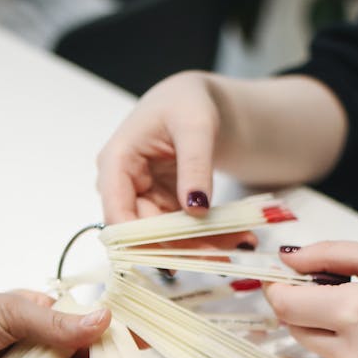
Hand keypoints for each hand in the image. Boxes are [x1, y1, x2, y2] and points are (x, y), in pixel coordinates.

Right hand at [95, 72, 255, 248]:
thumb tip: (196, 210)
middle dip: (183, 246)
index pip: (118, 215)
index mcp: (116, 162)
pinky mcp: (160, 207)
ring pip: (165, 237)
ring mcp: (140, 199)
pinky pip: (180, 231)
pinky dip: (206, 235)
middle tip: (225, 254)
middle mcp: (121, 186)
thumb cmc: (187, 102)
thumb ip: (195, 166)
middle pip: (144, 232)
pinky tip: (236, 236)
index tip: (180, 255)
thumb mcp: (196, 126)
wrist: (195, 101)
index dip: (143, 241)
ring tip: (241, 242)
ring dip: (200, 244)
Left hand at [266, 242, 357, 357]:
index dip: (277, 287)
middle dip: (299, 304)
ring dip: (322, 323)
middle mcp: (352, 351)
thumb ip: (328, 255)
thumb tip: (286, 260)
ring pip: (316, 345)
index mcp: (354, 312)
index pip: (286, 305)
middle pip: (295, 327)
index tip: (282, 274)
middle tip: (325, 282)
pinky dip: (344, 342)